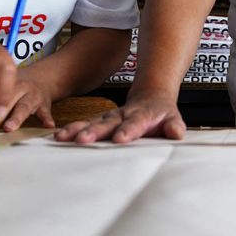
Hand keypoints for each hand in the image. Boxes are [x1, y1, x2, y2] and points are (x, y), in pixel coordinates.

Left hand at [0, 80, 54, 131]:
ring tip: (9, 127)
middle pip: (8, 100)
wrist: (42, 78)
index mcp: (7, 84)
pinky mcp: (45, 104)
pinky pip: (45, 112)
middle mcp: (20, 88)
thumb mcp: (6, 86)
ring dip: (16, 118)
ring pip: (24, 106)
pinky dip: (47, 119)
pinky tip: (48, 125)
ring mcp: (33, 95)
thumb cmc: (18, 87)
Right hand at [54, 94, 185, 144]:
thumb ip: (174, 126)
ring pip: (91, 122)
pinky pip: (85, 125)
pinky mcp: (101, 121)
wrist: (150, 96)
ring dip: (77, 130)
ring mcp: (110, 117)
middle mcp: (122, 115)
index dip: (127, 131)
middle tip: (82, 140)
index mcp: (141, 116)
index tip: (119, 139)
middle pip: (107, 123)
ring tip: (62, 138)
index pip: (134, 124)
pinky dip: (72, 130)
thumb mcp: (173, 117)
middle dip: (94, 131)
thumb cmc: (162, 113)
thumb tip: (176, 133)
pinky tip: (58, 137)